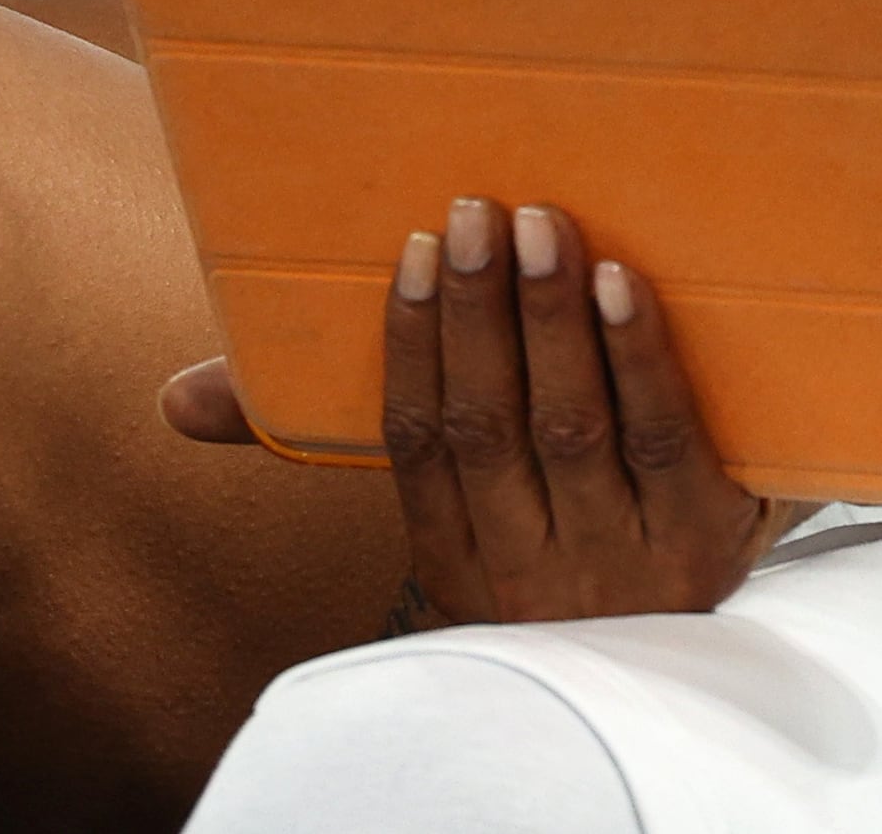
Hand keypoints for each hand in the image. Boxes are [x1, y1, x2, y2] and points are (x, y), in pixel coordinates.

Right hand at [155, 197, 771, 626]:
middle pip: (487, 428)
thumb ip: (336, 436)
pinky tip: (621, 283)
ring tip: (543, 224)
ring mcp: (623, 562)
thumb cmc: (548, 538)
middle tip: (476, 212)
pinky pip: (666, 440)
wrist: (685, 670)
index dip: (411, 345)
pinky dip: (638, 357)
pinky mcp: (708, 544)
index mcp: (459, 560)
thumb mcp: (460, 511)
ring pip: (570, 427)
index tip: (417, 252)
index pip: (416, 445)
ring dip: (551, 320)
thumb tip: (173, 400)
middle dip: (477, 315)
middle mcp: (532, 571)